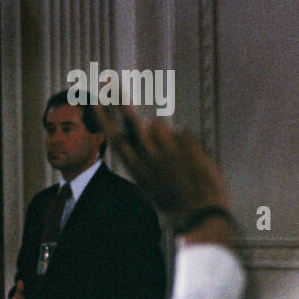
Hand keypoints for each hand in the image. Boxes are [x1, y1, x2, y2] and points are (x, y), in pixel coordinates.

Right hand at [92, 105, 230, 241]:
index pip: (115, 136)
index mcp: (135, 169)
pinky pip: (184, 132)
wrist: (202, 216)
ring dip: (165, 134)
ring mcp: (167, 149)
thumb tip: (151, 134)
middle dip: (118, 100)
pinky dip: (189, 144)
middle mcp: (147, 156)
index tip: (97, 99)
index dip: (105, 117)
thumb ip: (147, 161)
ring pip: (159, 123)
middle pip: (129, 121)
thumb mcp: (153, 187)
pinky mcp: (187, 145)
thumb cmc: (179, 205)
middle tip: (109, 81)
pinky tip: (193, 163)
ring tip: (177, 158)